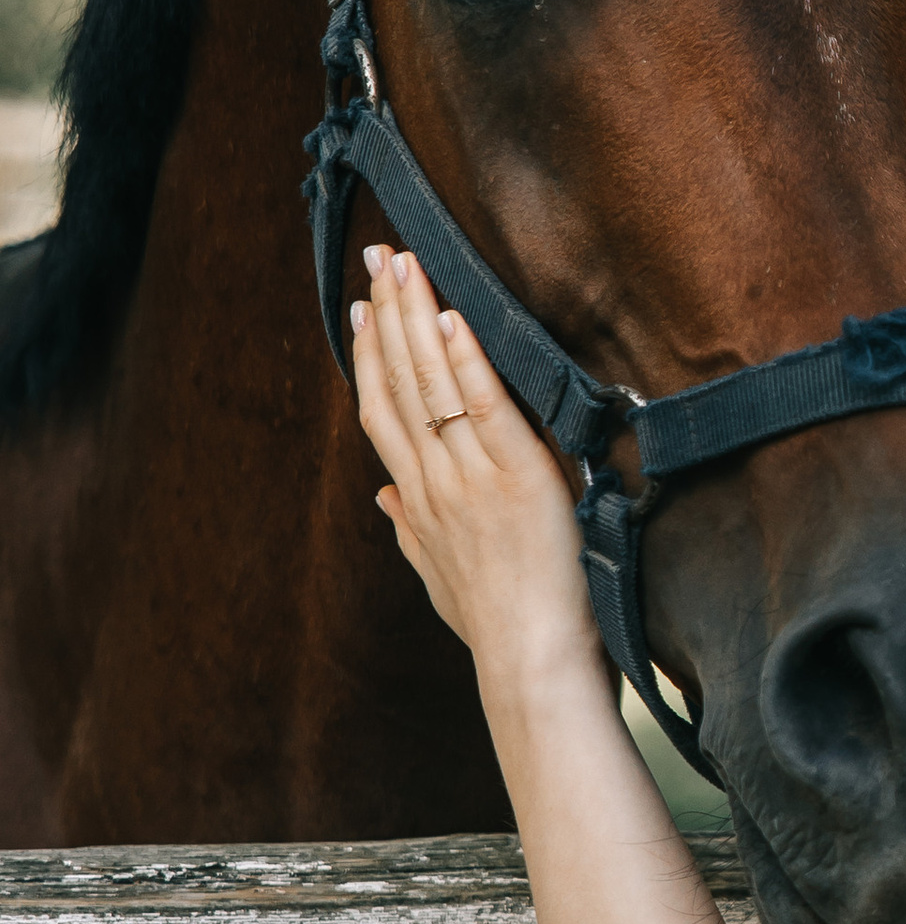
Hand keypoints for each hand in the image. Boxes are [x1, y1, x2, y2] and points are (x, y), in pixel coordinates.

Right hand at [351, 245, 596, 693]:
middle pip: (396, 383)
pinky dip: (465, 360)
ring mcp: (468, 478)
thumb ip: (411, 534)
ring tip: (406, 265)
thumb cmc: (497, 629)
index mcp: (416, 502)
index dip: (368, 357)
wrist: (530, 664)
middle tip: (377, 259)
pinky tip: (453, 318)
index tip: (358, 312)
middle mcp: (432, 482)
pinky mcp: (515, 478)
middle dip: (385, 315)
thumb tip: (384, 499)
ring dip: (416, 317)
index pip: (381, 413)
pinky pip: (482, 406)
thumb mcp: (440, 580)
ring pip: (430, 383)